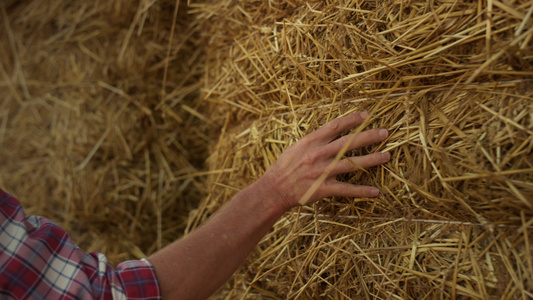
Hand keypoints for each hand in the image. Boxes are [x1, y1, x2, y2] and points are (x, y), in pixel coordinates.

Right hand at [260, 111, 389, 209]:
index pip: (335, 126)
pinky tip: (376, 191)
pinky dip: (362, 191)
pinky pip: (347, 190)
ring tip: (387, 156)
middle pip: (349, 142)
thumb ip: (314, 141)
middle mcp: (319, 154)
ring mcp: (323, 172)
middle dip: (369, 136)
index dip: (352, 120)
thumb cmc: (283, 168)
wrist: (273, 189)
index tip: (366, 115)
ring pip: (352, 164)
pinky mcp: (324, 188)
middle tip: (385, 133)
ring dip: (372, 159)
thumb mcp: (297, 147)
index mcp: (311, 142)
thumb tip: (330, 133)